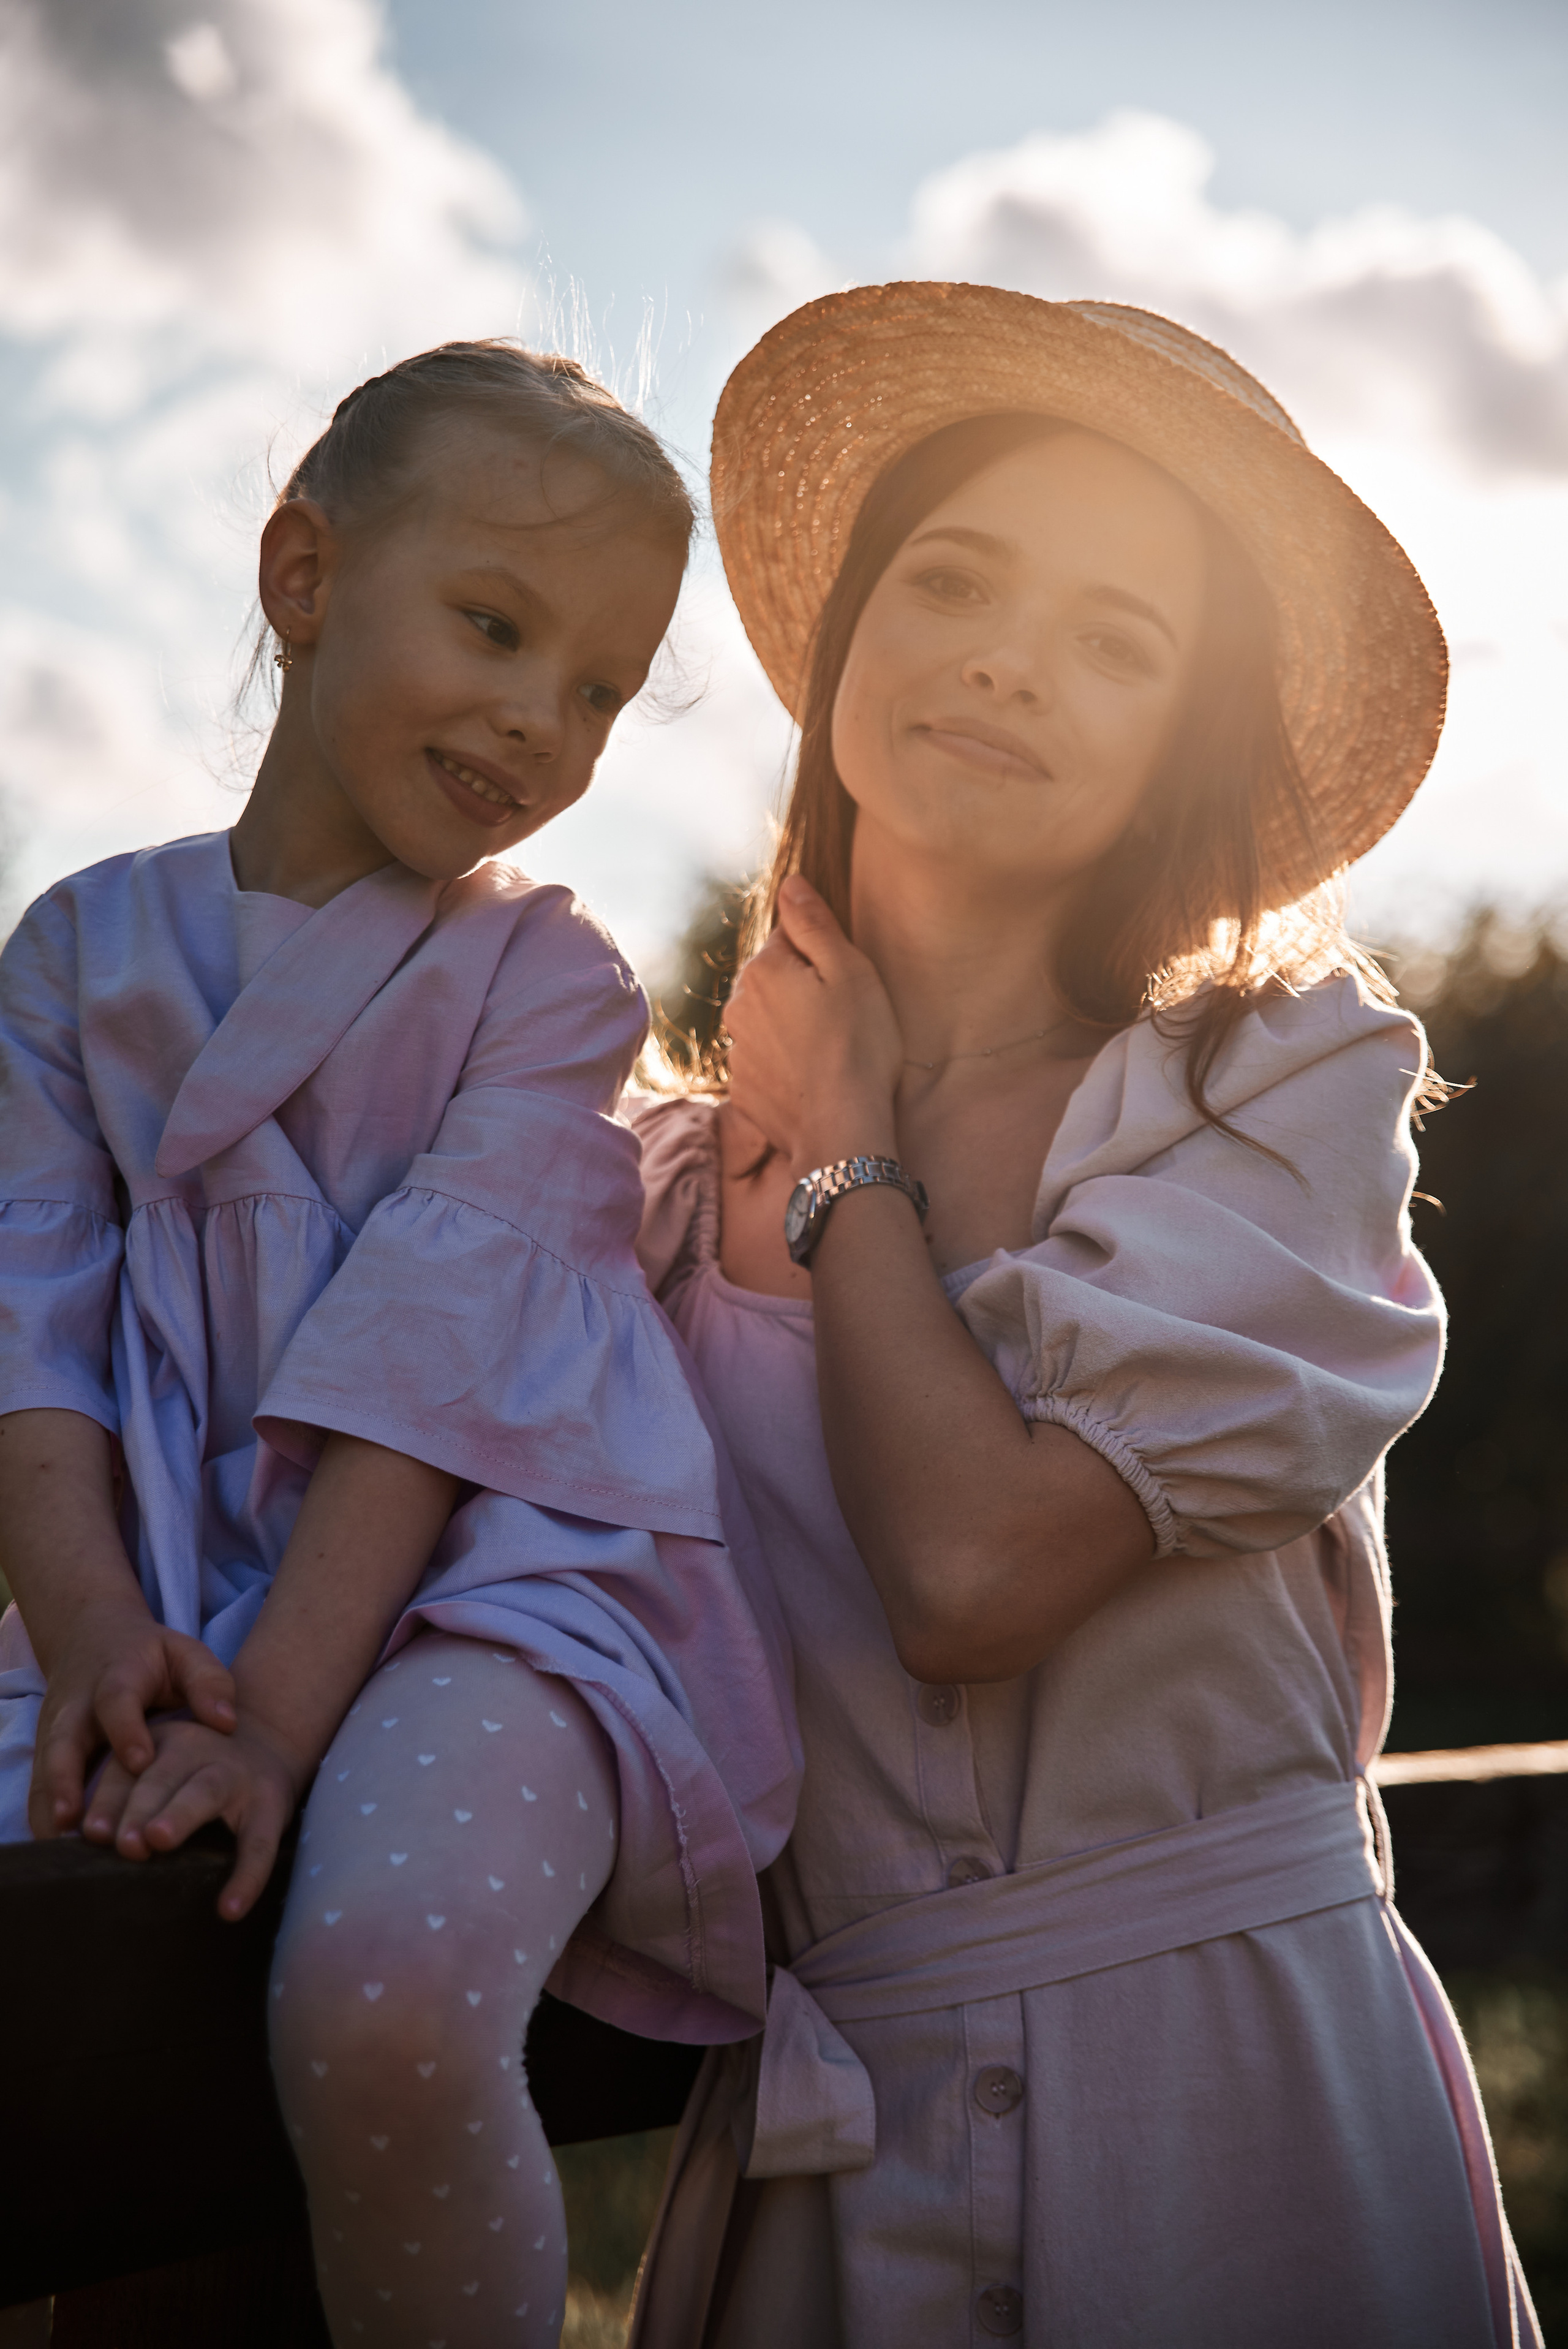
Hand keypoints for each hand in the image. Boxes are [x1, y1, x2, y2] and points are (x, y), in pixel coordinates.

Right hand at [29, 1600, 236, 1838]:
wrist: (92, 1639)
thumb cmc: (152, 1656)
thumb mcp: (185, 1653)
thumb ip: (209, 1681)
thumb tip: (227, 1722)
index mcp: (118, 1677)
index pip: (116, 1702)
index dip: (126, 1731)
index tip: (141, 1763)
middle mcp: (78, 1706)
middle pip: (63, 1742)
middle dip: (67, 1781)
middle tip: (77, 1819)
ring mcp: (56, 1730)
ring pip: (45, 1771)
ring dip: (51, 1808)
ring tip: (64, 1848)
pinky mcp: (47, 1751)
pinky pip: (39, 1787)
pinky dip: (45, 1817)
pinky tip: (59, 1850)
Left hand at [82, 1710, 307, 1920]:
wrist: (266, 1744)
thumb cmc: (192, 1772)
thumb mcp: (158, 1769)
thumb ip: (122, 1797)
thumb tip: (77, 1841)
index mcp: (159, 1744)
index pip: (124, 1771)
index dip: (106, 1801)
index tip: (90, 1834)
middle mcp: (196, 1749)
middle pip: (161, 1776)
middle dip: (140, 1808)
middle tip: (125, 1843)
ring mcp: (235, 1773)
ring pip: (206, 1792)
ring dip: (180, 1814)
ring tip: (159, 1840)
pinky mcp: (269, 1803)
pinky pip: (259, 1842)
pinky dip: (247, 1875)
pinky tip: (231, 1908)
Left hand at [724, 877, 903, 1168]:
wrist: (841, 1129)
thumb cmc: (858, 1046)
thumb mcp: (849, 971)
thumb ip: (814, 923)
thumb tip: (789, 883)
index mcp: (763, 970)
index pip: (789, 942)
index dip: (823, 960)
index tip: (844, 987)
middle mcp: (737, 1007)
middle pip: (775, 983)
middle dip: (804, 994)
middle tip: (843, 1022)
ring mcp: (737, 1052)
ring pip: (769, 1024)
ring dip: (794, 1031)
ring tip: (831, 1056)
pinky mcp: (743, 1090)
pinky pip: (766, 1063)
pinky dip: (787, 1068)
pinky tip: (815, 1082)